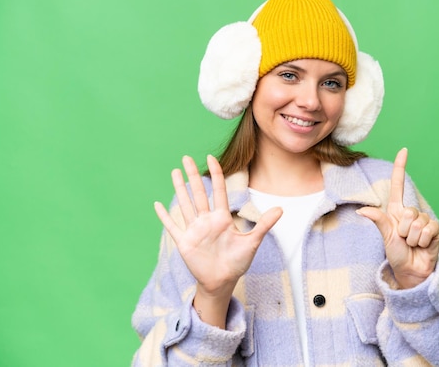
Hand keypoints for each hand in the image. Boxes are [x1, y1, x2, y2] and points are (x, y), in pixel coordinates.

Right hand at [154, 155, 281, 324]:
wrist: (223, 282)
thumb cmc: (238, 262)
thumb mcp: (252, 242)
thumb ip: (264, 225)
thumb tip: (281, 209)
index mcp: (222, 218)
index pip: (218, 190)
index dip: (215, 174)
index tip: (211, 158)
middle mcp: (207, 220)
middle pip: (199, 192)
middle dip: (192, 175)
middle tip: (186, 157)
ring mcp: (194, 230)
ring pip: (185, 204)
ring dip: (179, 189)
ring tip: (174, 172)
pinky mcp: (184, 242)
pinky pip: (172, 227)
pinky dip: (164, 217)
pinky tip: (157, 204)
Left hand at [357, 148, 438, 288]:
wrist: (411, 271)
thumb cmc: (397, 254)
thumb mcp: (386, 237)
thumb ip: (378, 221)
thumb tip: (362, 210)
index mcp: (397, 211)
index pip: (398, 185)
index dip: (400, 168)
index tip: (403, 150)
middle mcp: (411, 213)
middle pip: (408, 212)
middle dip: (404, 230)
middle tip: (404, 240)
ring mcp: (424, 221)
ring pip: (417, 223)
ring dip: (413, 238)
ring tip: (413, 244)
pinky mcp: (434, 230)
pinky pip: (428, 229)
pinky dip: (423, 240)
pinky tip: (423, 246)